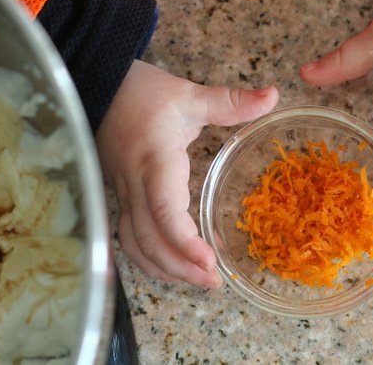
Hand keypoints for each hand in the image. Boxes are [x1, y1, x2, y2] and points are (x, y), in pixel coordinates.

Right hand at [96, 60, 278, 287]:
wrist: (99, 88)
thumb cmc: (142, 93)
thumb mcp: (189, 95)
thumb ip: (230, 101)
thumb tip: (272, 96)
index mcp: (155, 161)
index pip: (165, 210)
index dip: (185, 241)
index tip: (210, 260)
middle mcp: (135, 184)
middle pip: (150, 240)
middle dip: (181, 267)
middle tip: (214, 283)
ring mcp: (123, 193)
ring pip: (135, 244)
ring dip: (164, 268)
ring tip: (197, 282)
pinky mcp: (119, 196)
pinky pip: (129, 235)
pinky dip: (150, 257)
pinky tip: (172, 266)